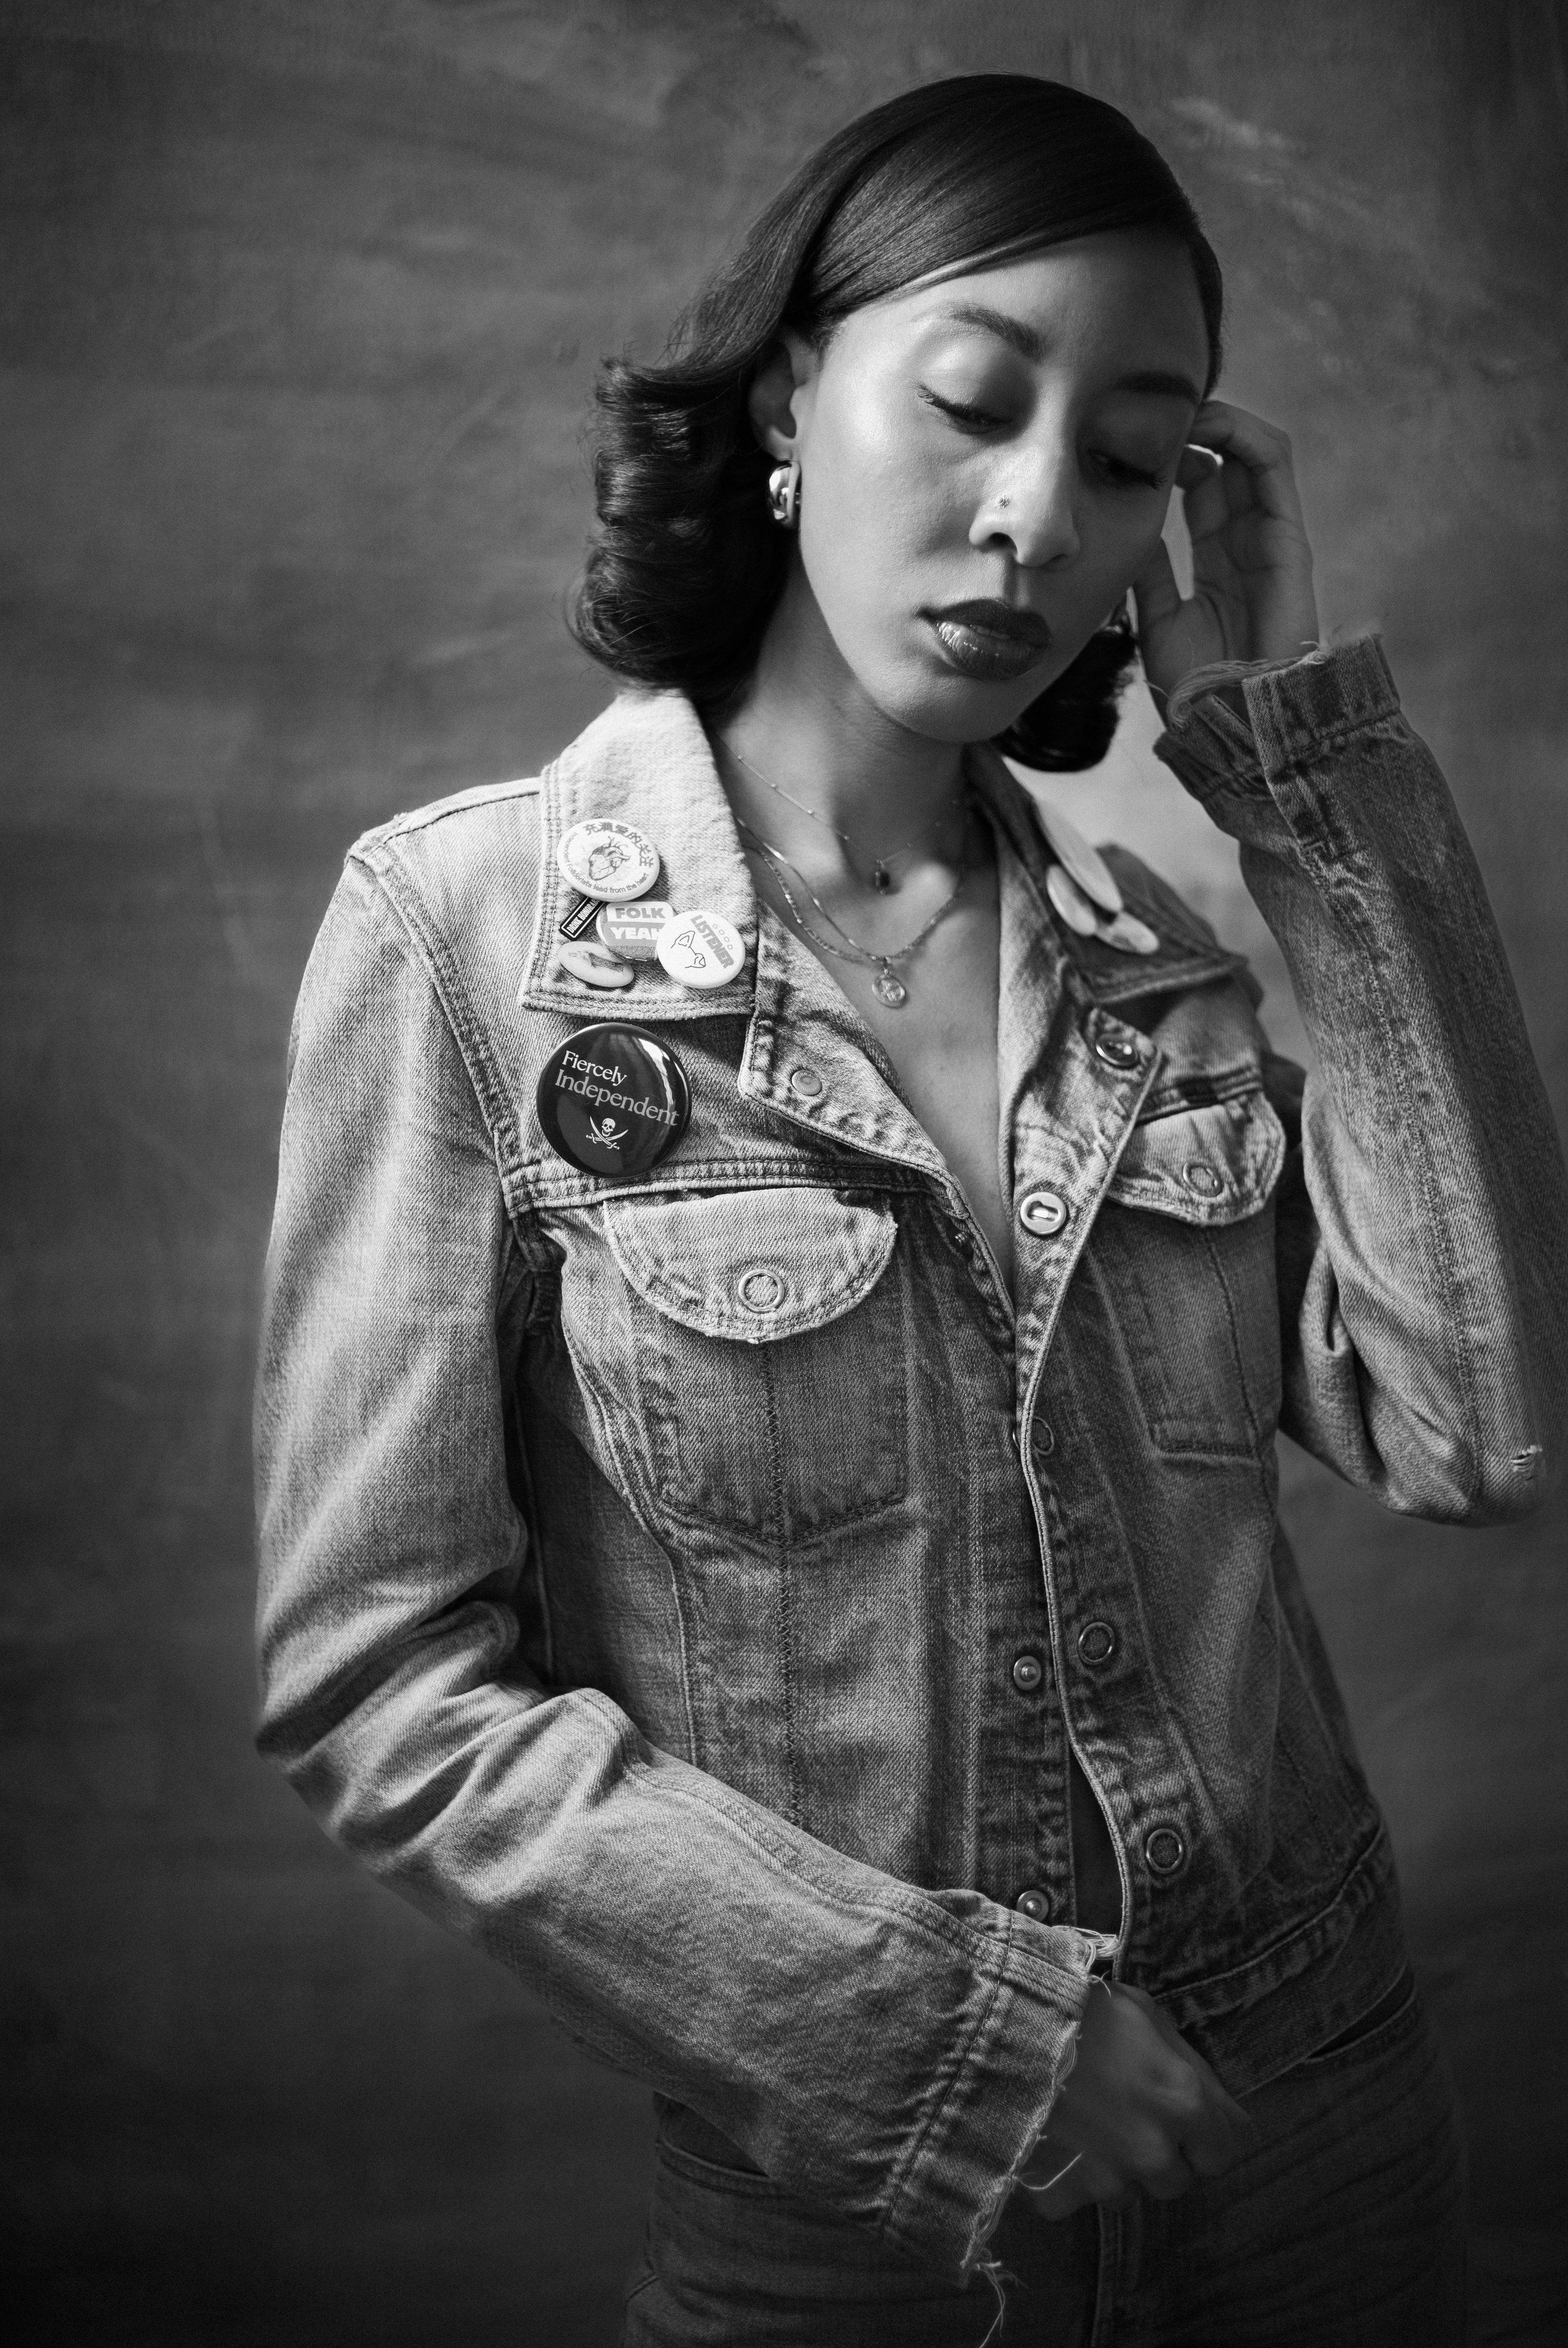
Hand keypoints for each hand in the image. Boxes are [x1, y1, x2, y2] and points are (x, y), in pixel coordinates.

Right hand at [1018, 1980, 1255, 2219]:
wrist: (1008, 2025)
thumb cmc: (1086, 2010)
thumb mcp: (1150, 2019)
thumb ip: (1196, 2074)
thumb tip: (1235, 2121)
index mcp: (1184, 2106)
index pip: (1223, 2155)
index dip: (1204, 2138)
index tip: (1181, 2120)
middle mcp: (1154, 2153)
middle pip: (1177, 2181)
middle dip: (1162, 2155)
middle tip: (1128, 2115)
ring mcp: (1108, 2180)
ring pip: (1129, 2194)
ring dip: (1118, 2168)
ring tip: (1088, 2123)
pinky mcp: (1063, 2192)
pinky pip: (1076, 2199)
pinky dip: (1068, 2178)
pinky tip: (1055, 2139)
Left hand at [1133, 400, 1319, 700]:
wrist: (1235, 725)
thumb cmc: (1199, 689)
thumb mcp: (1158, 620)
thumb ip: (1150, 572)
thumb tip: (1127, 525)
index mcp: (1217, 561)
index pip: (1199, 487)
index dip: (1171, 455)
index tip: (1130, 439)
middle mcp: (1246, 542)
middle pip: (1225, 461)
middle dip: (1192, 429)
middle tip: (1149, 410)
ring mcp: (1270, 536)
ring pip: (1253, 450)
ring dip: (1218, 420)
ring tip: (1178, 409)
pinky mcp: (1288, 535)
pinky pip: (1274, 463)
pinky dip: (1242, 433)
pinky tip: (1205, 425)